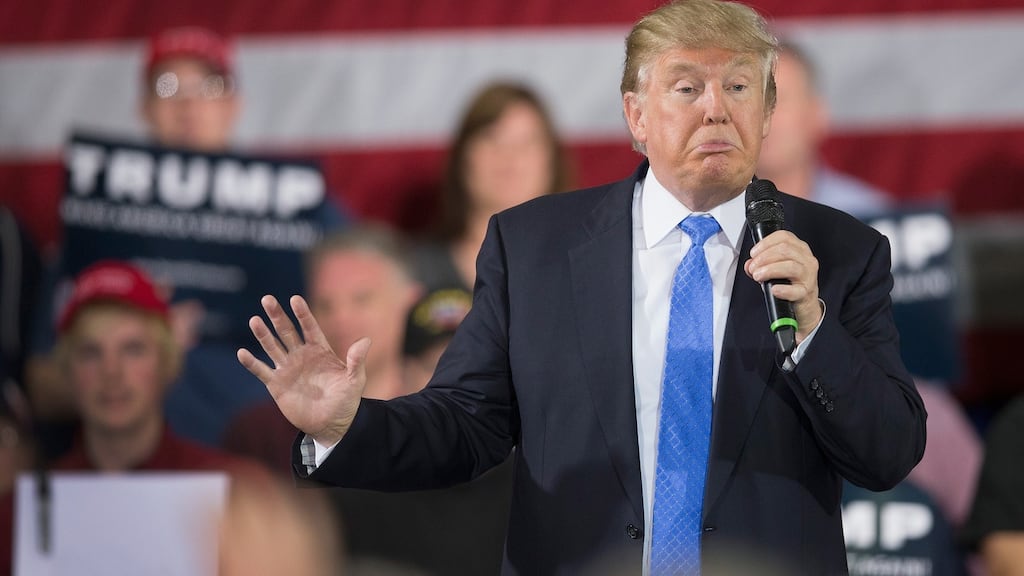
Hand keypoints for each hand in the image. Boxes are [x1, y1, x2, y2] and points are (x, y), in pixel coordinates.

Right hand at [237, 295, 370, 445]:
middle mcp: (301, 355)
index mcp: (320, 350)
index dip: (303, 314)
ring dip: (263, 335)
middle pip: (286, 331)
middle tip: (267, 299)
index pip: (310, 327)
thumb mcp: (355, 380)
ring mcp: (287, 369)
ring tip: (255, 320)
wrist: (332, 424)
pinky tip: (242, 352)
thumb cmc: (346, 400)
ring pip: (272, 347)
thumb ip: (357, 360)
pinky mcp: (277, 385)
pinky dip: (252, 363)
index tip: (295, 299)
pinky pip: (262, 371)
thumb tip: (366, 340)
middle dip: (277, 316)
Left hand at [744, 231, 821, 342]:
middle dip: (763, 258)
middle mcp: (806, 259)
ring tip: (758, 276)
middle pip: (785, 250)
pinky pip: (795, 290)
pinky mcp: (806, 292)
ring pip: (791, 266)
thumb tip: (749, 264)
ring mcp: (808, 275)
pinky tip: (774, 289)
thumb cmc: (789, 283)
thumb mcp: (774, 269)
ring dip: (770, 270)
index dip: (765, 243)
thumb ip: (759, 264)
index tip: (754, 253)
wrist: (803, 304)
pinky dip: (782, 289)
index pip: (784, 237)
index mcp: (799, 249)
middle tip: (753, 268)